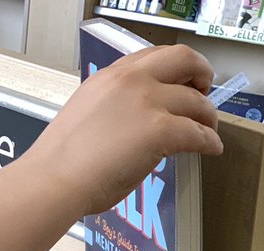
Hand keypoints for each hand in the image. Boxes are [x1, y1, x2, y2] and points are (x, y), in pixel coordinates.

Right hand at [22, 44, 223, 216]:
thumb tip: (132, 124)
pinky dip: (210, 141)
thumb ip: (111, 108)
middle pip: (184, 59)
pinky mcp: (161, 130)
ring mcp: (147, 103)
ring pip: (197, 101)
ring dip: (207, 116)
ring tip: (207, 130)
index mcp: (108, 78)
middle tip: (205, 91)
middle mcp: (130, 82)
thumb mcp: (83, 116)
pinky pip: (199, 133)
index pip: (152, 56)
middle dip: (202, 73)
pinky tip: (210, 149)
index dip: (174, 67)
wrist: (52, 180)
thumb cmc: (58, 162)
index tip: (181, 78)